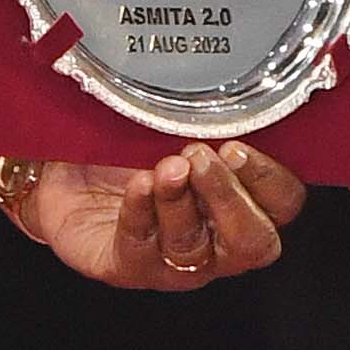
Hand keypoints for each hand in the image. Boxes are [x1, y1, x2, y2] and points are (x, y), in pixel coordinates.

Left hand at [20, 137, 304, 286]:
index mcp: (242, 201)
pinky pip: (143, 248)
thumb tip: (225, 81)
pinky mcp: (130, 268)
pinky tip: (138, 184)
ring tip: (164, 167)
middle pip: (253, 242)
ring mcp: (175, 262)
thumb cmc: (129, 147)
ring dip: (181, 203)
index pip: (283, 203)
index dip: (269, 180)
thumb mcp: (171, 123)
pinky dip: (142, 212)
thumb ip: (205, 116)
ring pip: (195, 248)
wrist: (65, 171)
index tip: (236, 146)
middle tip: (199, 157)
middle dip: (230, 198)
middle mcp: (217, 240)